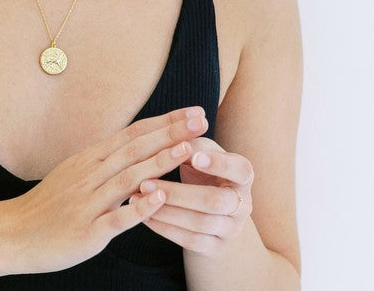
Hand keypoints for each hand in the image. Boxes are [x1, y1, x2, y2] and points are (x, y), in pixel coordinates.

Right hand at [1, 106, 208, 274]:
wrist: (15, 231)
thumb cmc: (51, 202)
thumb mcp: (76, 170)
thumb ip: (106, 158)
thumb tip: (136, 144)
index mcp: (91, 158)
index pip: (134, 133)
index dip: (165, 121)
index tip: (193, 111)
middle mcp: (91, 174)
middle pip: (136, 148)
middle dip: (171, 132)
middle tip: (201, 120)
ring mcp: (89, 202)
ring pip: (128, 177)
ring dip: (159, 162)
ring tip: (187, 149)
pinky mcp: (88, 231)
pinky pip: (116, 218)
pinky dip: (138, 207)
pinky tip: (159, 198)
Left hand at [129, 135, 253, 256]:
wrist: (207, 210)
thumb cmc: (200, 170)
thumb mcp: (199, 152)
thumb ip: (190, 141)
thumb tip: (177, 132)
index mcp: (243, 175)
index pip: (240, 170)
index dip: (218, 164)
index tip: (192, 156)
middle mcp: (244, 204)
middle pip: (214, 201)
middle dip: (177, 193)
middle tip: (145, 182)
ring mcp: (232, 230)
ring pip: (199, 224)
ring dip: (164, 211)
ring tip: (136, 197)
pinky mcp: (217, 249)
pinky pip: (190, 242)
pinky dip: (164, 228)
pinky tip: (144, 215)